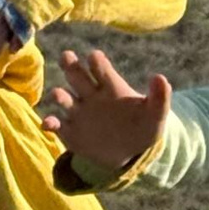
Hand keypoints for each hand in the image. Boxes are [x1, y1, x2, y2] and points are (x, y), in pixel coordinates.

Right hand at [47, 46, 172, 170]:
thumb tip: (160, 77)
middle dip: (71, 65)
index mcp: (110, 86)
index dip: (96, 61)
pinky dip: (50, 123)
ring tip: (59, 95)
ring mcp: (79, 112)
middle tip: (67, 56)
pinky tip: (48, 124)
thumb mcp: (155, 114)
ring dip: (59, 95)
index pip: (100, 68)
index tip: (94, 57)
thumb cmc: (142, 127)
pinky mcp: (70, 132)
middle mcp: (91, 95)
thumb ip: (160, 97)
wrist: (129, 153)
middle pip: (77, 75)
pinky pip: (57, 125)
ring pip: (64, 98)